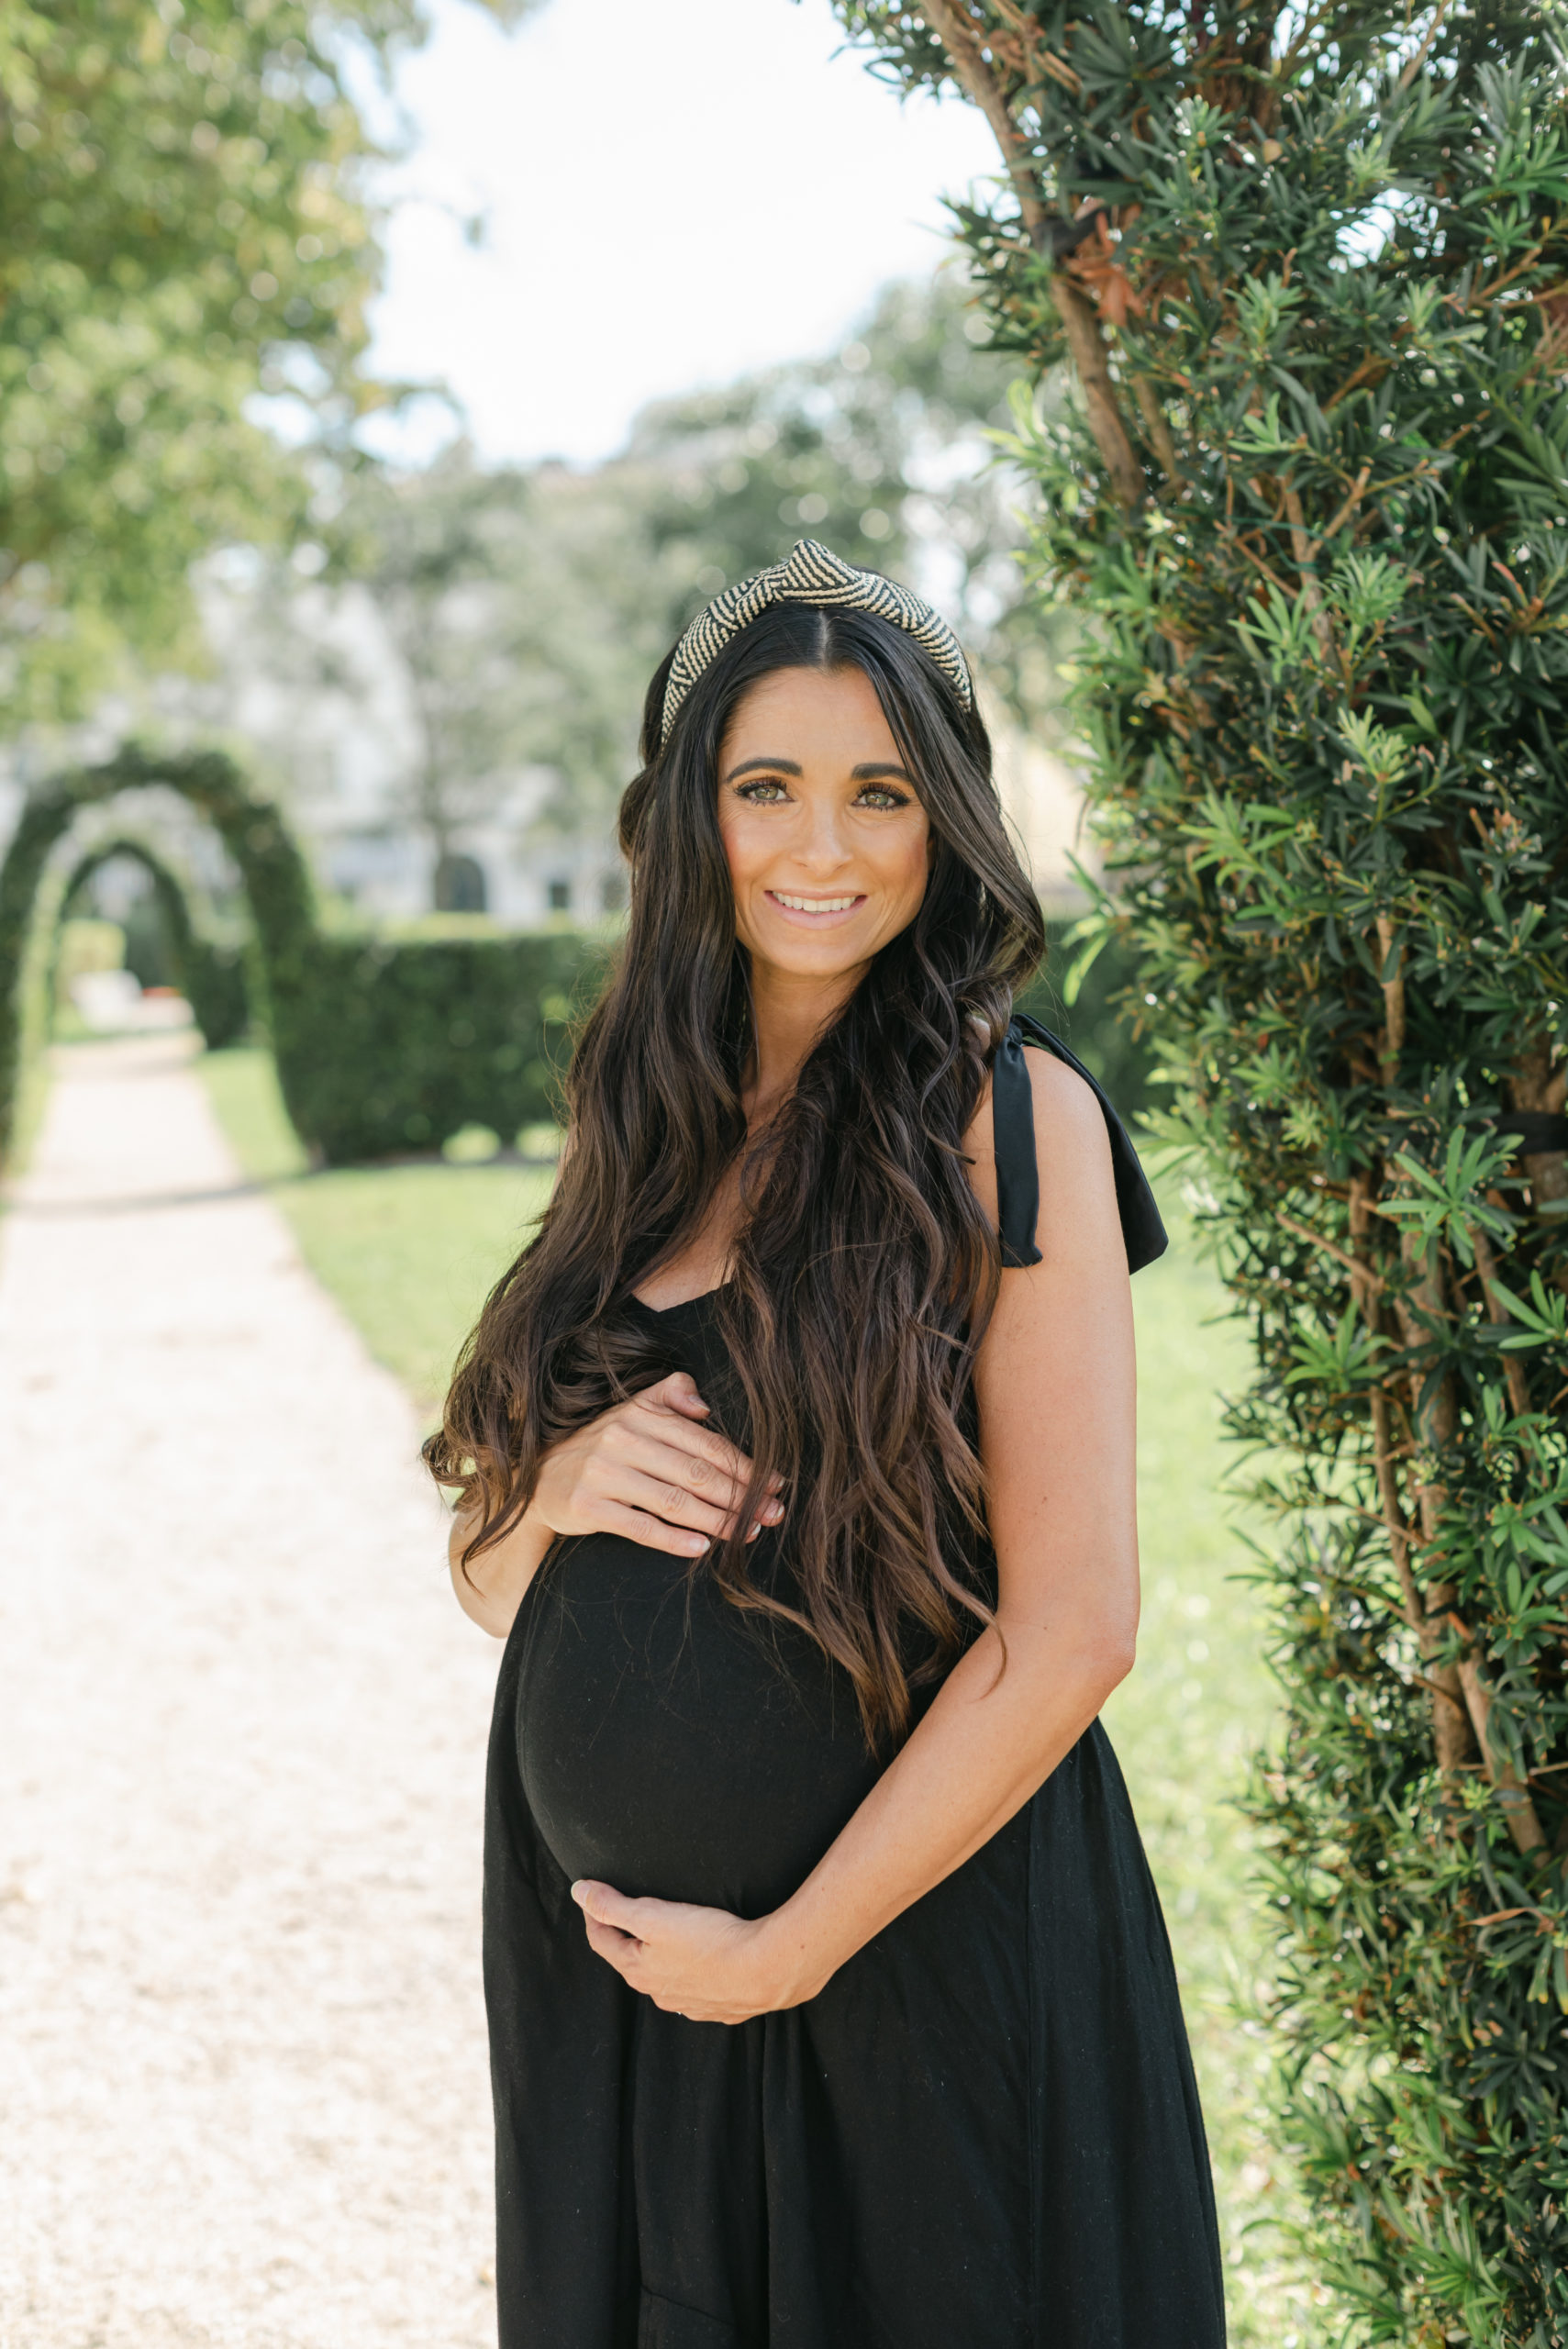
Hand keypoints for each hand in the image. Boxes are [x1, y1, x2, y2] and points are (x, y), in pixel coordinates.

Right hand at [530, 1371, 783, 1559]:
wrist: (541, 1480)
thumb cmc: (601, 1446)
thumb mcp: (631, 1410)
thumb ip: (670, 1395)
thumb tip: (704, 1405)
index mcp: (640, 1415)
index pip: (705, 1442)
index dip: (744, 1465)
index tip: (776, 1483)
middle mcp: (622, 1440)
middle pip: (696, 1473)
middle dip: (741, 1496)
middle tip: (774, 1513)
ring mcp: (603, 1474)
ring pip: (675, 1501)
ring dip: (718, 1520)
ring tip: (748, 1533)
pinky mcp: (589, 1508)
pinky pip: (642, 1527)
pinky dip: (676, 1540)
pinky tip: (703, 1548)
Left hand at [571, 1880, 817, 2023]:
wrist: (767, 1971)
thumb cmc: (710, 1941)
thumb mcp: (654, 1917)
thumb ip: (613, 1905)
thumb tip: (578, 1891)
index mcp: (637, 1971)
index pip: (602, 1941)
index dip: (594, 1914)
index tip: (593, 1894)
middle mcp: (658, 1993)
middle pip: (630, 1961)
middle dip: (624, 1937)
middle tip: (624, 1911)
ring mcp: (689, 2004)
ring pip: (663, 1979)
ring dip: (658, 1958)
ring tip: (666, 1936)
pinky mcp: (719, 2008)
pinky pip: (694, 1990)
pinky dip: (689, 1974)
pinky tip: (701, 1963)